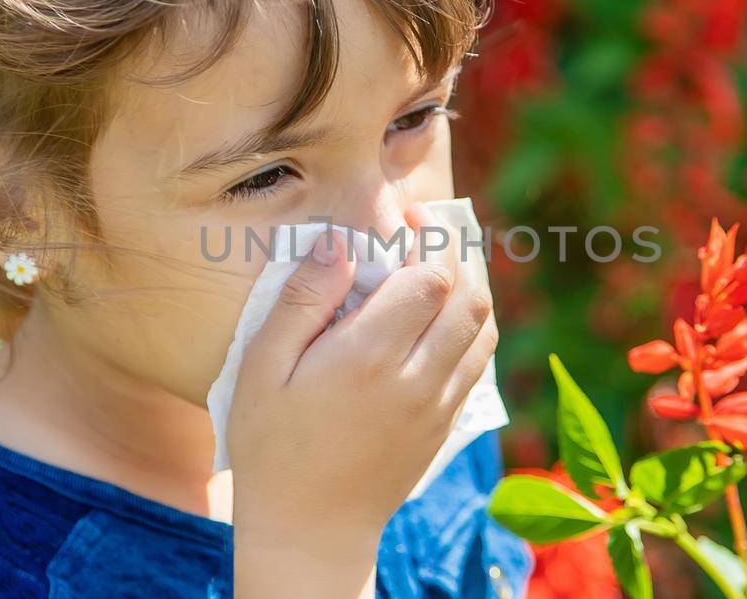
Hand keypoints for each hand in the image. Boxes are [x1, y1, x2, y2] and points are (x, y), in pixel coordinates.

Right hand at [228, 204, 496, 597]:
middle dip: (455, 252)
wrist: (310, 528)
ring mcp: (439, 404)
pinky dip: (474, 322)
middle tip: (427, 230)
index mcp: (369, 358)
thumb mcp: (262, 369)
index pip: (430, 277)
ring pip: (484, 326)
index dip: (426, 238)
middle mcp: (417, 379)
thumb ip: (302, 300)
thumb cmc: (273, 446)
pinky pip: (480, 359)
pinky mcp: (446, 423)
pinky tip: (447, 309)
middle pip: (468, 295)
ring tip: (442, 261)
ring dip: (472, 283)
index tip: (406, 218)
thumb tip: (339, 241)